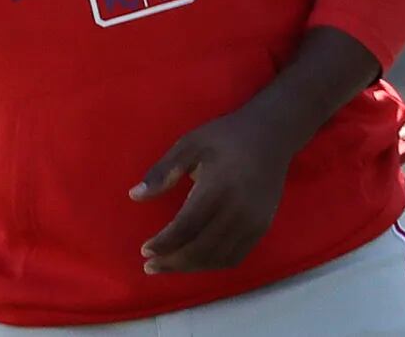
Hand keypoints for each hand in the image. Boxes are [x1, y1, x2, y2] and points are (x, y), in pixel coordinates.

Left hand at [130, 108, 297, 272]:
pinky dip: (213, 264)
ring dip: (192, 267)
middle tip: (149, 266)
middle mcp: (238, 212)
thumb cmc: (224, 137)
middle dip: (174, 262)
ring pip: (220, 257)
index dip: (165, 243)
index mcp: (217, 189)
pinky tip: (195, 261)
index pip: (187, 227)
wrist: (271, 136)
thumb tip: (134, 196)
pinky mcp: (262, 228)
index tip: (144, 250)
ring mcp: (253, 223)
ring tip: (167, 266)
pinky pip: (237, 255)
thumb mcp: (188, 145)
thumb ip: (162, 172)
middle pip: (203, 248)